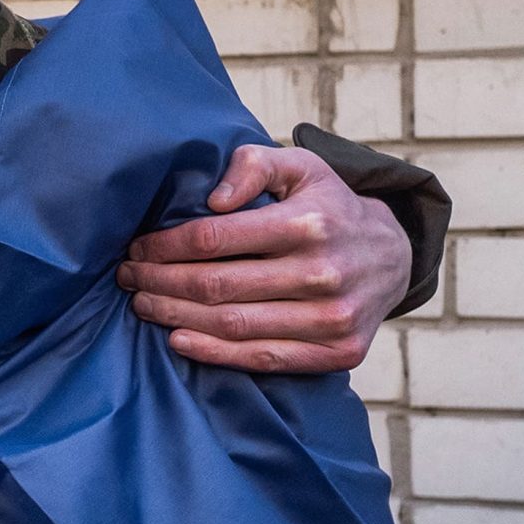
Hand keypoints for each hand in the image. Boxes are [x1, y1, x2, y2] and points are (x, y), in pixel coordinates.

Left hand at [118, 144, 411, 373]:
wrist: (394, 256)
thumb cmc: (329, 208)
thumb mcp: (301, 168)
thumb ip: (253, 165)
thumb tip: (212, 199)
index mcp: (309, 223)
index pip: (214, 238)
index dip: (165, 246)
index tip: (137, 247)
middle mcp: (323, 272)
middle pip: (216, 285)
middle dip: (159, 281)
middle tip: (128, 277)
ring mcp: (334, 317)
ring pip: (233, 324)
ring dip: (176, 316)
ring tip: (143, 304)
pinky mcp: (340, 352)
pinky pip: (263, 358)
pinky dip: (215, 352)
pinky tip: (178, 339)